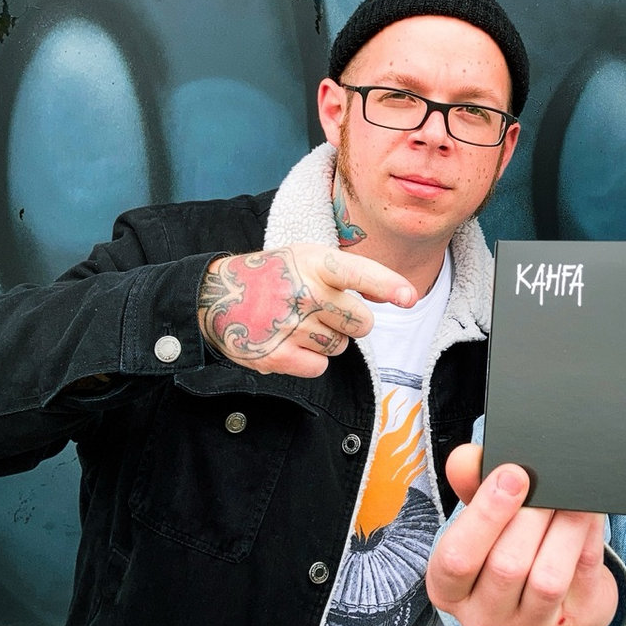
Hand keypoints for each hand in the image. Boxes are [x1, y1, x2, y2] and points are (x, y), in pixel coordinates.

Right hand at [197, 243, 415, 377]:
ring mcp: (289, 326)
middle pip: (363, 323)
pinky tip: (288, 342)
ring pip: (341, 346)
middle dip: (351, 321)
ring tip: (298, 322)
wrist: (216, 294)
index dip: (387, 285)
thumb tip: (396, 295)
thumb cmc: (276, 275)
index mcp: (314, 262)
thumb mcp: (307, 258)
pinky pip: (319, 367)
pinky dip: (309, 360)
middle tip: (322, 310)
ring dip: (327, 339)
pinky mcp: (276, 356)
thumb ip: (349, 273)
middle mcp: (304, 293)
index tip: (409, 298)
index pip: (358, 273)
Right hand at [426, 444, 618, 625]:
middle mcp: (484, 617)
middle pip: (506, 566)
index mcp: (449, 588)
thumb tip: (465, 459)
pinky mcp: (573, 620)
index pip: (457, 559)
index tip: (512, 475)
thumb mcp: (482, 516)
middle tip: (546, 481)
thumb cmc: (506, 543)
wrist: (554, 587)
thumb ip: (471, 484)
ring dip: (564, 527)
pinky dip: (588, 535)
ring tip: (571, 494)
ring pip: (548, 579)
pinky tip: (589, 509)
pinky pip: (584, 573)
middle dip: (530, 515)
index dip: (486, 515)